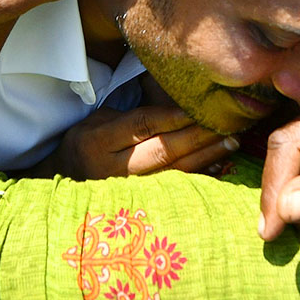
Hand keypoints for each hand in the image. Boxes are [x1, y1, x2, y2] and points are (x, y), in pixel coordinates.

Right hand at [37, 105, 238, 178]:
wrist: (67, 182)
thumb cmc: (89, 144)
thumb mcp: (99, 120)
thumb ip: (134, 113)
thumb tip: (177, 98)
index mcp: (100, 141)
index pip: (142, 124)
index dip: (173, 115)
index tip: (200, 106)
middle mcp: (115, 168)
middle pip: (164, 150)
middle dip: (199, 136)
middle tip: (227, 123)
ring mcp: (130, 189)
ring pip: (175, 171)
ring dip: (207, 156)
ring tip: (231, 141)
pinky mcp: (142, 201)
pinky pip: (176, 188)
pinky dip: (201, 176)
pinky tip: (222, 165)